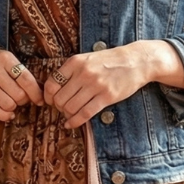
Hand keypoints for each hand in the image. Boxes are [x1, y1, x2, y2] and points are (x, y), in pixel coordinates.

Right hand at [0, 47, 43, 120]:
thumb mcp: (4, 60)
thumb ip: (19, 73)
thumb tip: (38, 93)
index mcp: (5, 58)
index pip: (26, 79)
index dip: (36, 93)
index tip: (40, 100)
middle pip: (18, 94)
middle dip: (23, 101)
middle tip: (20, 99)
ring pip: (8, 104)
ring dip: (12, 108)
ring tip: (10, 103)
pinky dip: (4, 116)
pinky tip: (6, 113)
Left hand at [43, 40, 183, 127]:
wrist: (135, 61)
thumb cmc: (109, 61)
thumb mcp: (87, 59)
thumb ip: (71, 70)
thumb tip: (53, 89)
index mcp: (75, 62)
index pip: (51, 83)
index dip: (48, 96)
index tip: (50, 101)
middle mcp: (84, 73)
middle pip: (60, 98)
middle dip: (58, 107)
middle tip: (62, 108)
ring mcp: (95, 85)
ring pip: (71, 107)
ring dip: (67, 115)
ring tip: (69, 115)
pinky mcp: (107, 97)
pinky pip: (85, 114)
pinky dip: (75, 122)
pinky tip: (71, 124)